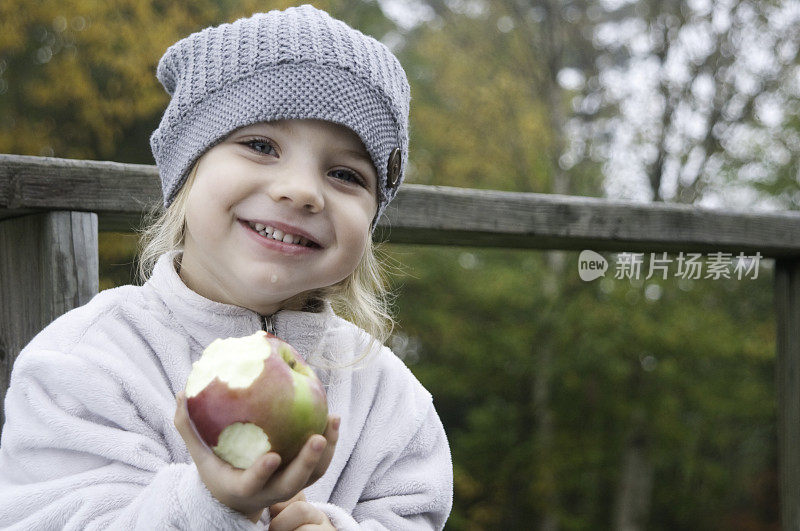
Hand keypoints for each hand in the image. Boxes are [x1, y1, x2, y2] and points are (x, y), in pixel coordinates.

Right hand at [174, 391, 339, 522]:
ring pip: (313, 474)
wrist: (236, 496)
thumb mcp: (200, 453)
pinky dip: (330, 442)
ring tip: (332, 420)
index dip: (262, 473)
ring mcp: (289, 486)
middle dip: (307, 463)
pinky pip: (321, 463)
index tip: (272, 457)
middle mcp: (269, 491)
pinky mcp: (303, 477)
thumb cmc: (217, 468)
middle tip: (317, 438)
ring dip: (327, 451)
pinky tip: (332, 417)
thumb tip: (181, 392)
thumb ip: (189, 426)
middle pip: (292, 484)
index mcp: (242, 488)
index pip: (253, 484)